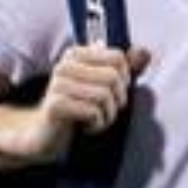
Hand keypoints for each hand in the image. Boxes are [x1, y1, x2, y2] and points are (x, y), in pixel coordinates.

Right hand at [22, 45, 150, 161]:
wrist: (43, 134)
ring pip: (105, 95)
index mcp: (76, 54)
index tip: (112, 93)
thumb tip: (144, 53)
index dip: (124, 79)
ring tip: (95, 120)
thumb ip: (121, 69)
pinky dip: (97, 124)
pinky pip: (93, 112)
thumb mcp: (100, 85)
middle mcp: (65, 65)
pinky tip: (86, 126)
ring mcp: (58, 84)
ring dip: (107, 115)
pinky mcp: (56, 105)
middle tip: (104, 111)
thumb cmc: (76, 108)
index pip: (118, 57)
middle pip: (113, 77)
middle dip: (117, 101)